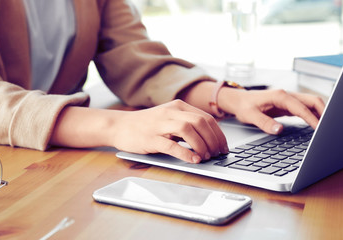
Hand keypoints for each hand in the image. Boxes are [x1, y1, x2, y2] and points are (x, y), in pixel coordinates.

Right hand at [111, 100, 227, 162]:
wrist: (119, 126)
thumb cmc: (146, 125)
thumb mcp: (169, 118)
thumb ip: (186, 124)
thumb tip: (209, 140)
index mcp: (178, 106)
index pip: (206, 118)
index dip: (218, 134)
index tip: (223, 147)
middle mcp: (171, 112)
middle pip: (200, 122)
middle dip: (213, 140)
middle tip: (217, 154)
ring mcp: (160, 124)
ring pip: (188, 130)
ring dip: (202, 145)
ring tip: (206, 156)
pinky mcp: (150, 138)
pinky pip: (171, 145)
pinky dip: (185, 153)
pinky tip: (193, 160)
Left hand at [219, 88, 324, 133]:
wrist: (238, 100)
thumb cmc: (244, 106)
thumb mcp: (250, 116)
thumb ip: (264, 123)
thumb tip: (279, 130)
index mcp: (280, 96)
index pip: (301, 107)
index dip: (311, 118)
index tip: (319, 129)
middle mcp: (287, 95)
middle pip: (312, 100)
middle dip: (324, 112)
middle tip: (330, 127)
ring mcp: (289, 99)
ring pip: (311, 103)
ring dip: (321, 113)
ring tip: (327, 127)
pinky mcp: (289, 105)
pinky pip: (306, 108)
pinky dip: (314, 115)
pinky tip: (318, 125)